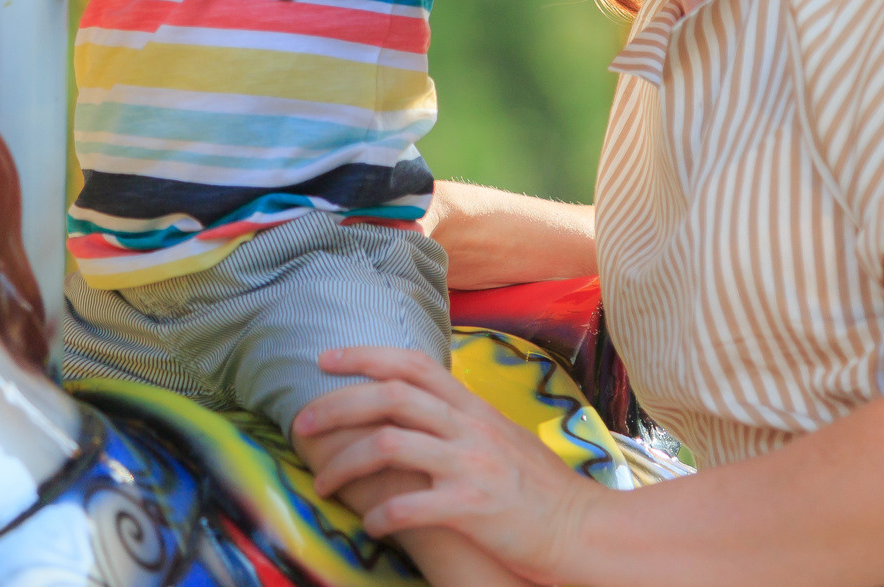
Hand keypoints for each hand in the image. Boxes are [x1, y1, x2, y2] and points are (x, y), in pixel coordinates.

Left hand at [293, 346, 606, 584]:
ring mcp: (472, 463)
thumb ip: (460, 417)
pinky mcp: (474, 505)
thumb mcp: (500, 436)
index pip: (411, 363)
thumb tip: (417, 404)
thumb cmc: (538, 488)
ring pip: (389, 446)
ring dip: (344, 464)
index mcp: (472, 406)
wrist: (583, 529)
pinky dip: (380, 514)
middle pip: (389, 396)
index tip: (323, 360)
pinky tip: (368, 525)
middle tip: (300, 424)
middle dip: (336, 406)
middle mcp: (469, 426)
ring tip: (322, 484)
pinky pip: (412, 504)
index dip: (363, 355)